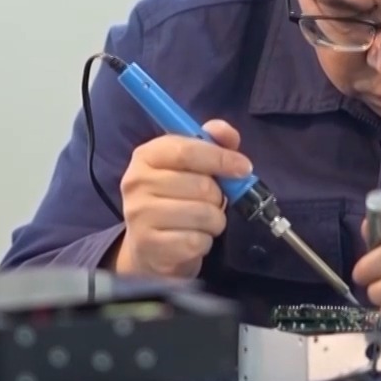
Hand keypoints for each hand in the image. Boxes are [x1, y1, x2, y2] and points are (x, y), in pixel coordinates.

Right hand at [111, 119, 250, 278]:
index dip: (220, 158)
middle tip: (211, 202)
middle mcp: (136, 182)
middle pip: (201, 186)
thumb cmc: (175, 197)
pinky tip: (191, 239)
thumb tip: (227, 134)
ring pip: (203, 215)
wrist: (148, 246)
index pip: (187, 151)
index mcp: (146, 155)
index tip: (244, 168)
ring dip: (214, 221)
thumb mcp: (191, 165)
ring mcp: (139, 215)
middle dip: (218, 197)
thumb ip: (211, 143)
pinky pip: (197, 241)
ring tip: (202, 222)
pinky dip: (204, 243)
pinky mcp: (148, 245)